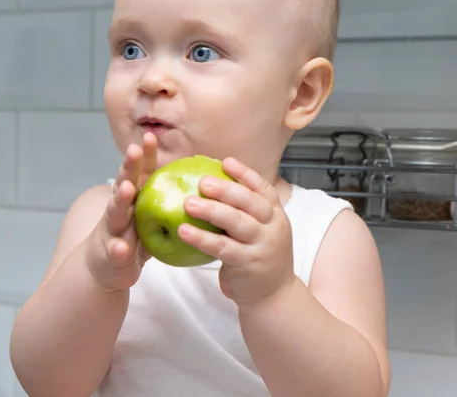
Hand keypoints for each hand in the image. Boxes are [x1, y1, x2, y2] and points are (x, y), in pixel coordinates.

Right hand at [86, 133, 157, 292]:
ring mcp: (112, 230)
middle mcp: (119, 210)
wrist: (105, 270)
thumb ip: (165, 202)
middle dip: (128, 167)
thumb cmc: (132, 240)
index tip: (151, 136)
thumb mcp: (149, 219)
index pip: (139, 174)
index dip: (145, 156)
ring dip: (119, 200)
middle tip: (134, 149)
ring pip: (114, 213)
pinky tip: (121, 248)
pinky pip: (114, 251)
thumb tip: (199, 187)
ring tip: (126, 189)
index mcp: (132, 200)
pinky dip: (117, 248)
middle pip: (124, 184)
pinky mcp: (110, 254)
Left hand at [178, 157, 294, 307]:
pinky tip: (182, 231)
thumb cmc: (257, 257)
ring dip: (211, 210)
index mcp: (275, 214)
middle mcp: (273, 227)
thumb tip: (210, 184)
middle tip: (201, 182)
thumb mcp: (259, 231)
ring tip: (187, 203)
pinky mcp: (248, 264)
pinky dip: (202, 238)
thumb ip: (243, 212)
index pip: (263, 189)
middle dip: (226, 189)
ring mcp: (263, 245)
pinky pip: (222, 247)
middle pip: (250, 202)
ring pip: (237, 222)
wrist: (273, 297)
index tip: (225, 162)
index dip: (245, 174)